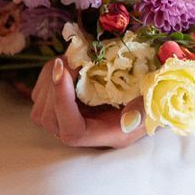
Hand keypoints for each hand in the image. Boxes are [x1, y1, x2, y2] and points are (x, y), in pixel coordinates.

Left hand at [30, 59, 146, 148]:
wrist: (148, 96)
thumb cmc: (153, 97)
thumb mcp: (154, 101)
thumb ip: (143, 109)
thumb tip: (129, 118)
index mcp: (107, 135)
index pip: (72, 131)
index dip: (63, 101)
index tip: (65, 68)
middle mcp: (85, 133)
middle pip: (49, 119)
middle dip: (54, 85)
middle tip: (70, 59)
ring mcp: (69, 122)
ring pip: (40, 107)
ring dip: (49, 78)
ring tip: (69, 60)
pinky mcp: (59, 108)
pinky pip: (40, 95)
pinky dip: (48, 75)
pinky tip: (65, 66)